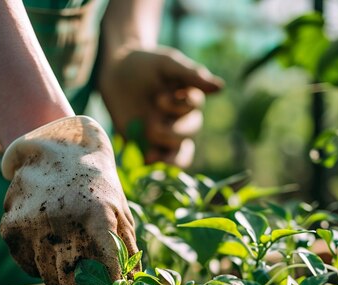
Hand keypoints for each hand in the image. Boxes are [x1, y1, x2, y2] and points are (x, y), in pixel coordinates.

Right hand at [0, 115, 137, 284]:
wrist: (58, 147)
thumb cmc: (100, 189)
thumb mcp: (122, 216)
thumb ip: (127, 258)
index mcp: (99, 218)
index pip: (110, 279)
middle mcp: (63, 221)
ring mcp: (32, 224)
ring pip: (50, 280)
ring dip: (64, 278)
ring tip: (71, 252)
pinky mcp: (10, 227)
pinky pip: (28, 267)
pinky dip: (41, 264)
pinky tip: (50, 242)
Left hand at [98, 47, 222, 166]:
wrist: (116, 73)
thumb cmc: (145, 64)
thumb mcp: (166, 63)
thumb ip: (190, 74)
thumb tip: (221, 87)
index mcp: (190, 100)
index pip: (193, 110)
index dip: (178, 107)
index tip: (159, 98)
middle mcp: (183, 121)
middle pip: (187, 134)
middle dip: (170, 132)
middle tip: (150, 124)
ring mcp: (167, 137)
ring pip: (179, 155)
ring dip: (169, 159)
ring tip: (151, 157)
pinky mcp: (151, 148)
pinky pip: (159, 164)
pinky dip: (155, 167)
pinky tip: (145, 165)